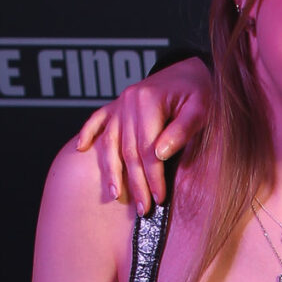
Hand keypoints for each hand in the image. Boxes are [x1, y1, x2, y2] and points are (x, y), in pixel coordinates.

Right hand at [76, 57, 211, 213]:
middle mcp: (129, 101)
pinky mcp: (115, 105)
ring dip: (111, 170)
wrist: (189, 71)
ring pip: (109, 142)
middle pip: (127, 150)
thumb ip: (182, 130)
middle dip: (135, 183)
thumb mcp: (201, 108)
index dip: (153, 176)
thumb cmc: (200, 92)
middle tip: (143, 209)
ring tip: (115, 194)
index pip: (147, 148)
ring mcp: (119, 103)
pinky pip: (96, 120)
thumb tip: (159, 154)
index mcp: (148, 101)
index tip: (159, 198)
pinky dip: (87, 133)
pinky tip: (81, 149)